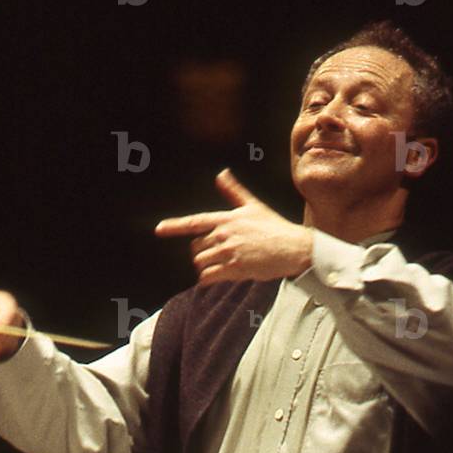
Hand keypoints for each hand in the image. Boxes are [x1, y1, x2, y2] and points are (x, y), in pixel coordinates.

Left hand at [155, 168, 313, 284]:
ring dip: (205, 267)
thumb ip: (234, 192)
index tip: (159, 229)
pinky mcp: (234, 268)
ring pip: (201, 263)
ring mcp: (229, 252)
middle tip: (217, 256)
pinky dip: (207, 279)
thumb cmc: (275, 228)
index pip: (194, 222)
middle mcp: (225, 234)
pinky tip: (214, 278)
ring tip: (221, 267)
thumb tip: (221, 174)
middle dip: (201, 253)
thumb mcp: (253, 206)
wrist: (294, 248)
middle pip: (196, 247)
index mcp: (227, 219)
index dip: (174, 226)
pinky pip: (208, 276)